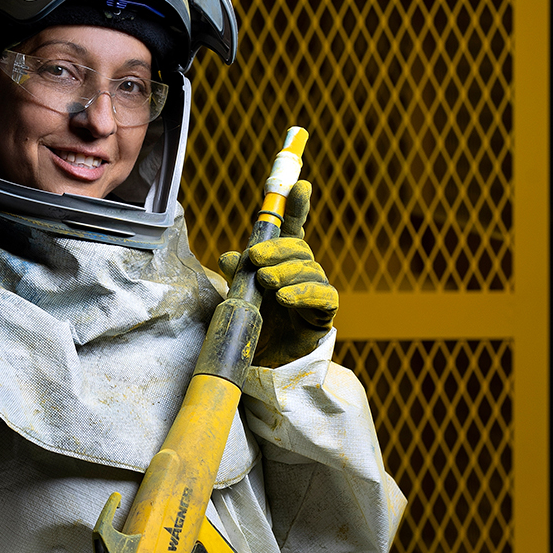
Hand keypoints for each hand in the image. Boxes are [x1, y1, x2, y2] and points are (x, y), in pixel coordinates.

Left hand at [219, 180, 337, 366]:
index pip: (291, 229)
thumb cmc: (251, 328)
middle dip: (276, 249)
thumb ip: (236, 275)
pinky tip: (285, 298)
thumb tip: (228, 256)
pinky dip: (302, 294)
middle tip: (254, 260)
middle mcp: (302, 273)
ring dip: (285, 273)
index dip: (296, 206)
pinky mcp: (324, 316)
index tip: (300, 184)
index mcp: (281, 263)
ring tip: (265, 283)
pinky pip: (322, 296)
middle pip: (298, 247)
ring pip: (309, 269)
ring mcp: (316, 293)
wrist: (260, 368)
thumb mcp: (237, 297)